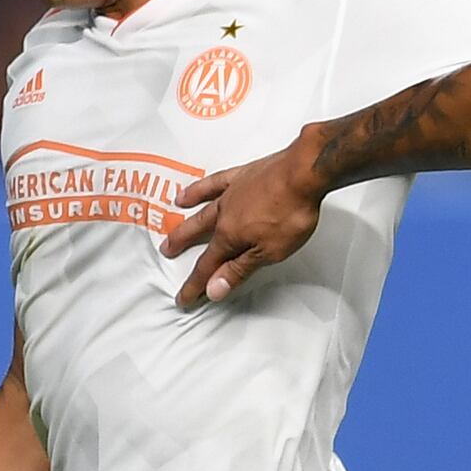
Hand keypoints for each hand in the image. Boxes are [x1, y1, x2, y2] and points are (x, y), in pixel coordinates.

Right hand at [163, 141, 323, 306]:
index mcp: (230, 236)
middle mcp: (225, 215)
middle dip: (182, 248)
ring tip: (171, 228)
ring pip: (202, 211)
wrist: (304, 173)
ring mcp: (231, 194)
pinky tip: (187, 193)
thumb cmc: (291, 213)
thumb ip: (239, 270)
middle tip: (167, 254)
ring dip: (186, 223)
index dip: (196, 285)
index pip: (208, 266)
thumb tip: (214, 289)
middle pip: (198, 235)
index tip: (185, 297)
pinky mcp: (241, 177)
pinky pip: (213, 183)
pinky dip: (198, 190)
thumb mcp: (268, 252)